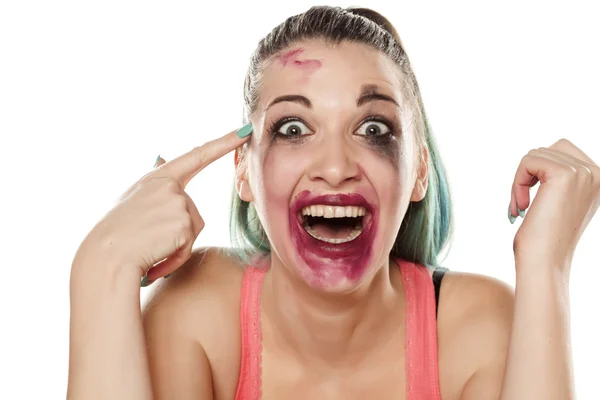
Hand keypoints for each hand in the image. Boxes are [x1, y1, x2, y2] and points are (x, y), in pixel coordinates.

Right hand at [74, 127, 250, 284]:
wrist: (104, 259)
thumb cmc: (115, 234)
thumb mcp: (133, 198)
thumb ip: (156, 184)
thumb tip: (164, 160)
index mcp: (157, 177)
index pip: (197, 155)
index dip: (223, 143)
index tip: (244, 132)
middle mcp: (170, 186)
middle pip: (192, 210)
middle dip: (177, 230)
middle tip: (147, 238)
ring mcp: (178, 203)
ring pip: (193, 228)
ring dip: (176, 244)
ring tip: (149, 247)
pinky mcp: (184, 223)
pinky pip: (189, 244)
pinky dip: (175, 257)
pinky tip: (155, 257)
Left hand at [509, 138, 599, 270]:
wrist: (544, 264)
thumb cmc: (544, 240)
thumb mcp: (558, 203)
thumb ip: (560, 179)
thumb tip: (545, 152)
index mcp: (599, 180)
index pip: (561, 151)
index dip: (537, 173)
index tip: (531, 202)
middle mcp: (598, 174)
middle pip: (549, 149)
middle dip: (528, 175)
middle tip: (521, 204)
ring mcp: (585, 173)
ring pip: (536, 155)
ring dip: (519, 182)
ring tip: (521, 208)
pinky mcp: (565, 175)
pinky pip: (527, 162)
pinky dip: (517, 183)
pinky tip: (521, 207)